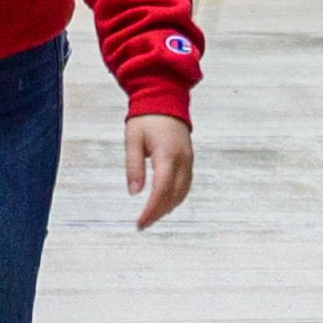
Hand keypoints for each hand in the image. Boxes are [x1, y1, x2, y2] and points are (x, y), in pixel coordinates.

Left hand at [120, 114, 193, 229]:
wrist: (165, 99)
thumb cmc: (146, 118)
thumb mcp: (133, 140)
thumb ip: (134, 167)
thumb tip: (134, 192)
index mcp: (167, 154)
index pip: (161, 190)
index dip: (151, 210)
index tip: (140, 222)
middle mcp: (182, 160)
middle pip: (174, 196)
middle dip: (158, 213)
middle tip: (142, 223)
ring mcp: (188, 160)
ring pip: (182, 193)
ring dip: (167, 207)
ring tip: (150, 216)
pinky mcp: (189, 160)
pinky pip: (185, 185)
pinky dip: (174, 198)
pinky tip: (163, 202)